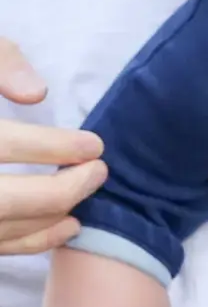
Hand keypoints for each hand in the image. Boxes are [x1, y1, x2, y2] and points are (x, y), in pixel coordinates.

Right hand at [0, 40, 105, 254]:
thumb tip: (37, 94)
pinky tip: (65, 226)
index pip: (3, 144)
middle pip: (2, 201)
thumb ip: (4, 63)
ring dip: (48, 221)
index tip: (94, 145)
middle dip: (58, 192)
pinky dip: (29, 242)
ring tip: (88, 195)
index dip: (52, 147)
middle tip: (99, 172)